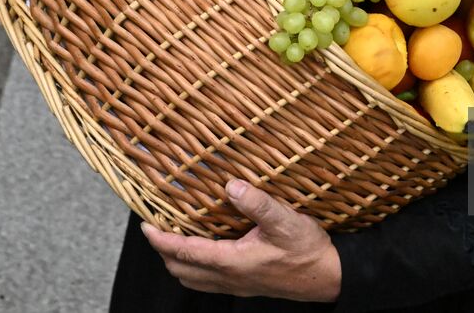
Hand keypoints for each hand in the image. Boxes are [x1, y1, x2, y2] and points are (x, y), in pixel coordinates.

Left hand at [141, 179, 341, 302]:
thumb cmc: (308, 250)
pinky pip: (206, 282)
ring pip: (192, 279)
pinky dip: (194, 267)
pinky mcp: (245, 286)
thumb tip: (231, 186)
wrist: (328, 277)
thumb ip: (258, 204)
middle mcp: (229, 277)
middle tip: (156, 228)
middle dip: (163, 251)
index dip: (160, 239)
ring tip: (173, 238)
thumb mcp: (286, 221)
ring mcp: (236, 285)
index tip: (145, 225)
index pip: (184, 252)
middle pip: (180, 270)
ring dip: (177, 260)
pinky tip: (203, 251)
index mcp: (232, 262)